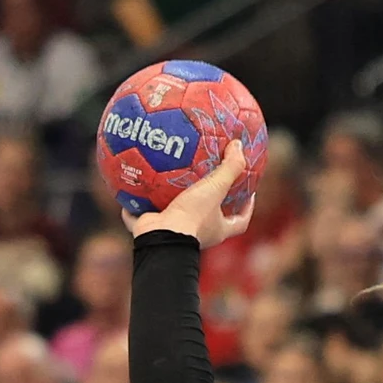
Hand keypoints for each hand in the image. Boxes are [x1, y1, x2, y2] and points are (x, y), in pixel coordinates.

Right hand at [125, 140, 254, 247]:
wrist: (161, 238)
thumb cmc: (192, 216)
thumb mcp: (215, 187)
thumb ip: (229, 167)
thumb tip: (238, 145)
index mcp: (216, 230)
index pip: (240, 222)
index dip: (247, 209)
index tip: (249, 194)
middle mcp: (197, 235)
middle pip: (208, 220)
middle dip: (209, 205)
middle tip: (206, 183)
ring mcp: (173, 234)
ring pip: (174, 218)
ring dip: (170, 202)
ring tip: (166, 180)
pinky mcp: (150, 231)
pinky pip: (141, 216)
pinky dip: (136, 205)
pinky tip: (132, 188)